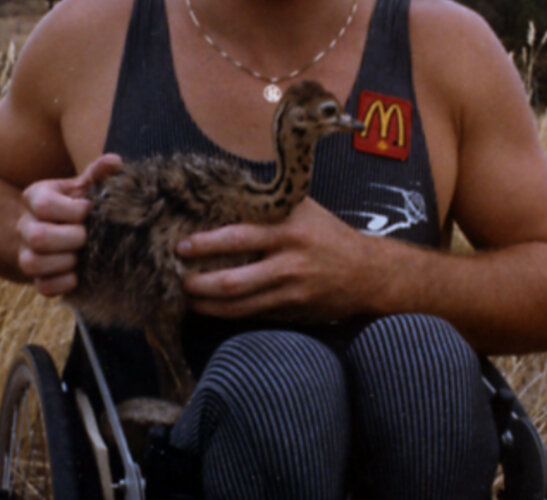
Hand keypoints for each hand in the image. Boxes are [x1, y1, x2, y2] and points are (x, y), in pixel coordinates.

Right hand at [17, 154, 120, 295]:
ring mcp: (26, 253)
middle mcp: (25, 225)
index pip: (44, 205)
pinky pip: (42, 287)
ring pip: (32, 263)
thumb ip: (97, 175)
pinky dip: (63, 284)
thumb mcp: (84, 187)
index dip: (73, 211)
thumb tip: (115, 161)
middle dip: (72, 239)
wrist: (61, 229)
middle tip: (88, 237)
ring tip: (81, 256)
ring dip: (66, 262)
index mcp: (36, 197)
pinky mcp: (35, 277)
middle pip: (38, 237)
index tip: (89, 211)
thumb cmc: (77, 204)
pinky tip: (78, 274)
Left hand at [178, 198, 384, 322]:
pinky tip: (212, 308)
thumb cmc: (328, 235)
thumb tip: (223, 193)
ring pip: (238, 307)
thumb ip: (267, 205)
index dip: (206, 244)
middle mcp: (289, 265)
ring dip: (207, 305)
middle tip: (179, 279)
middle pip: (232, 282)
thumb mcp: (303, 209)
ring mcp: (290, 294)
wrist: (367, 274)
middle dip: (199, 284)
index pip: (239, 238)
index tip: (182, 246)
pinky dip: (229, 313)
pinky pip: (253, 316)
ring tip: (188, 298)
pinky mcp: (292, 314)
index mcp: (289, 232)